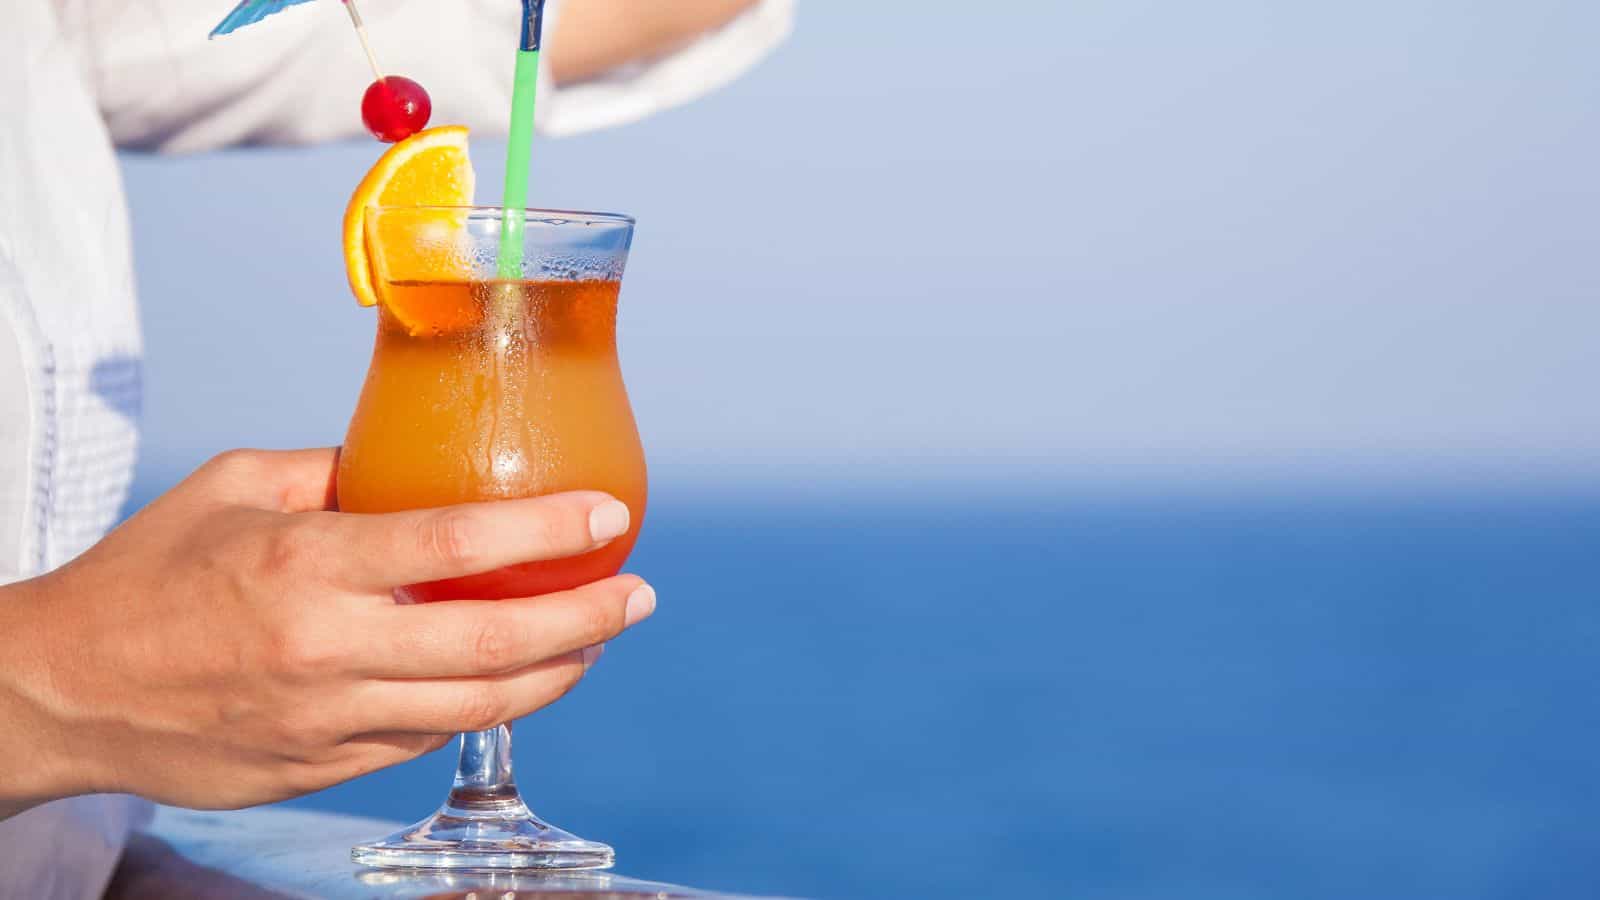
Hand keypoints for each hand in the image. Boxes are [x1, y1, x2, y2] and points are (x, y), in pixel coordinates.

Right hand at [0, 449, 655, 817]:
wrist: (62, 691)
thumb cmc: (145, 575)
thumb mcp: (232, 487)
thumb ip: (332, 470)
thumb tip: (417, 457)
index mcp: (303, 563)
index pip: (455, 542)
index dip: (546, 529)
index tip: (609, 514)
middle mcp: (324, 648)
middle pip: (494, 641)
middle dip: (587, 619)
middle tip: (637, 594)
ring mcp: (324, 722)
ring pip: (476, 706)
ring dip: (554, 673)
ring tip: (596, 639)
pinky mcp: (317, 770)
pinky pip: (423, 737)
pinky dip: (481, 705)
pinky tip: (513, 676)